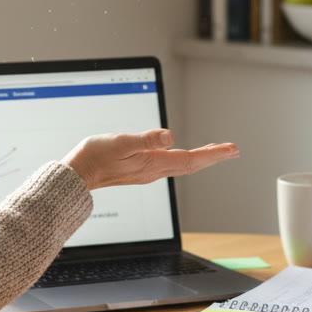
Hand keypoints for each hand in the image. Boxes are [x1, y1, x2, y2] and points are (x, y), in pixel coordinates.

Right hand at [62, 129, 238, 190]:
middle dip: (213, 156)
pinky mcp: (141, 170)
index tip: (232, 149)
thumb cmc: (95, 157)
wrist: (78, 175)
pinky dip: (186, 158)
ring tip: (216, 151)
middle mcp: (154, 170)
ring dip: (202, 158)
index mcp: (153, 163)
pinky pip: (172, 164)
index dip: (213, 154)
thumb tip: (170, 136)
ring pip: (183, 164)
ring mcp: (148, 172)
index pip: (191, 159)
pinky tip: (185, 154)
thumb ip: (146, 140)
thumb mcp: (120, 143)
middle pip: (191, 163)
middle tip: (233, 150)